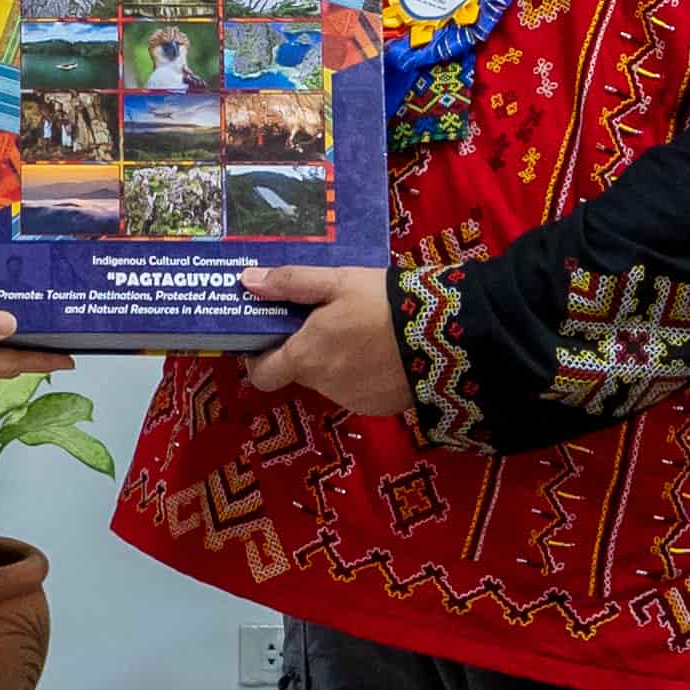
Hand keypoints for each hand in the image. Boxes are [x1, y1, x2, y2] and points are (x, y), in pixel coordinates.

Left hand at [239, 264, 407, 416]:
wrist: (443, 335)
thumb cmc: (383, 303)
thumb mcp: (337, 281)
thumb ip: (290, 282)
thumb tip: (247, 282)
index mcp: (304, 357)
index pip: (262, 375)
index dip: (259, 358)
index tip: (269, 337)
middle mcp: (322, 386)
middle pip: (300, 371)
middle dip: (307, 349)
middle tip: (327, 318)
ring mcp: (352, 400)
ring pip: (331, 380)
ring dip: (337, 360)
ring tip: (363, 329)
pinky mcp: (379, 407)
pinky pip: (359, 389)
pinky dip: (364, 373)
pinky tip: (383, 350)